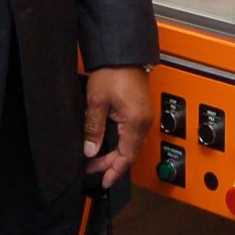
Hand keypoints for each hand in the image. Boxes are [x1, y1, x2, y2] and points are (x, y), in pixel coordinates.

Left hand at [83, 66, 150, 187]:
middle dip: (111, 163)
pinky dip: (120, 142)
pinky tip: (107, 142)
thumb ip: (93, 129)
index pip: (127, 157)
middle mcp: (144, 122)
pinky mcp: (141, 110)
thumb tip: (90, 150)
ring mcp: (144, 116)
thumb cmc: (114, 71)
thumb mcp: (97, 102)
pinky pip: (132, 134)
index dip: (114, 172)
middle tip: (92, 169)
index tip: (104, 181)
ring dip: (115, 153)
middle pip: (129, 153)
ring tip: (96, 158)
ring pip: (131, 144)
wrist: (123, 52)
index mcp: (136, 123)